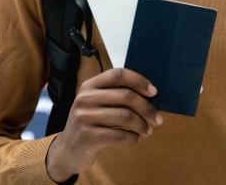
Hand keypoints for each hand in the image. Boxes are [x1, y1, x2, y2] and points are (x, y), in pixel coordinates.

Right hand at [46, 68, 162, 181]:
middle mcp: (85, 98)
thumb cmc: (90, 125)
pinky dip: (133, 137)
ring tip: (147, 131)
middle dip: (147, 108)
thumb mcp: (96, 105)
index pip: (118, 74)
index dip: (139, 81)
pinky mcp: (88, 136)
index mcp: (89, 86)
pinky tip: (135, 138)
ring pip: (126, 116)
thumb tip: (150, 97)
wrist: (68, 150)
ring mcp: (85, 117)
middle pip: (126, 96)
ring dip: (142, 125)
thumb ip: (116, 97)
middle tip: (157, 119)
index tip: (154, 92)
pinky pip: (120, 135)